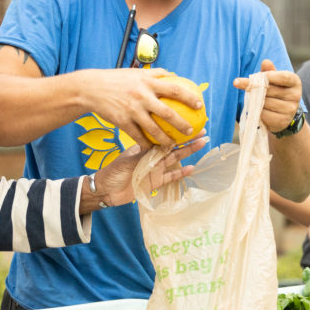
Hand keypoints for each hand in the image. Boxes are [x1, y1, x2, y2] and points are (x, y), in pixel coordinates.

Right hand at [85, 67, 204, 148]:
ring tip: (173, 144)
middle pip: (168, 113)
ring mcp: (132, 110)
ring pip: (154, 130)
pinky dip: (145, 144)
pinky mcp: (122, 122)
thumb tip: (174, 75)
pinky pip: (137, 137)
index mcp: (147, 82)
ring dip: (166, 139)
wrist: (91, 89)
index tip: (200, 104)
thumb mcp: (136, 72)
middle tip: (190, 130)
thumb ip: (156, 74)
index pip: (174, 89)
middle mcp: (142, 96)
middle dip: (182, 124)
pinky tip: (151, 148)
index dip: (189, 97)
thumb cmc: (115, 80)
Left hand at [91, 132, 208, 209]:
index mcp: (147, 148)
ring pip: (175, 159)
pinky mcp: (156, 183)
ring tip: (202, 144)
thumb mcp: (129, 158)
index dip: (175, 129)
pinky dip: (181, 174)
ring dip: (188, 152)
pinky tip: (192, 168)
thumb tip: (154, 139)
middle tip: (202, 130)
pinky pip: (171, 177)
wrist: (106, 190)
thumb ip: (143, 151)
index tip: (186, 120)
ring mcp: (156, 170)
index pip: (164, 136)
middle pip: (174, 146)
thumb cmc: (113, 171)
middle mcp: (153, 157)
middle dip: (187, 138)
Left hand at [233, 59, 301, 134]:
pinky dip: (257, 111)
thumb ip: (269, 71)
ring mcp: (290, 110)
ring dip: (254, 99)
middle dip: (253, 86)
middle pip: (270, 90)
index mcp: (295, 82)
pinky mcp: (282, 121)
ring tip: (251, 97)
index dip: (268, 76)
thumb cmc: (277, 92)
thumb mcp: (275, 80)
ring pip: (265, 102)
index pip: (283, 77)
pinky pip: (264, 114)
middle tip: (237, 82)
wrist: (284, 115)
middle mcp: (295, 96)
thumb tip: (266, 62)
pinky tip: (256, 108)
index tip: (253, 76)